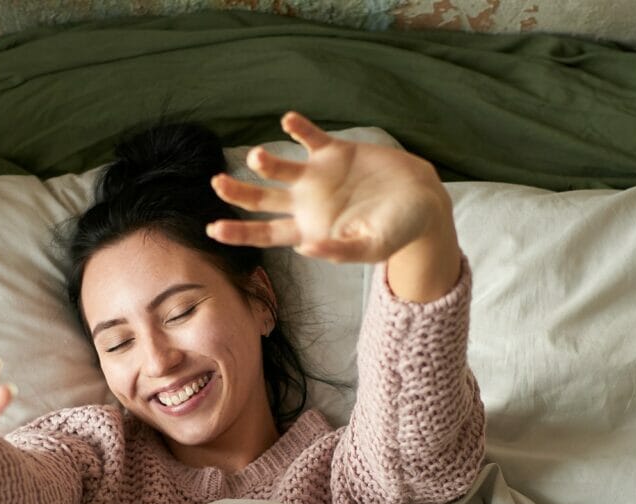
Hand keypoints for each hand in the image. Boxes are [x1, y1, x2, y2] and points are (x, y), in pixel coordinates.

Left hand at [207, 112, 451, 264]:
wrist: (423, 202)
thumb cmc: (397, 232)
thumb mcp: (370, 248)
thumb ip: (339, 251)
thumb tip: (305, 248)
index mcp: (309, 230)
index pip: (265, 234)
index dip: (238, 233)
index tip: (212, 229)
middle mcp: (306, 203)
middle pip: (261, 199)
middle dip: (237, 192)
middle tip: (217, 183)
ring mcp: (318, 177)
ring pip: (279, 167)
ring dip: (265, 161)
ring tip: (257, 157)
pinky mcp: (335, 153)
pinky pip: (310, 137)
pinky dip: (299, 127)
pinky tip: (288, 120)